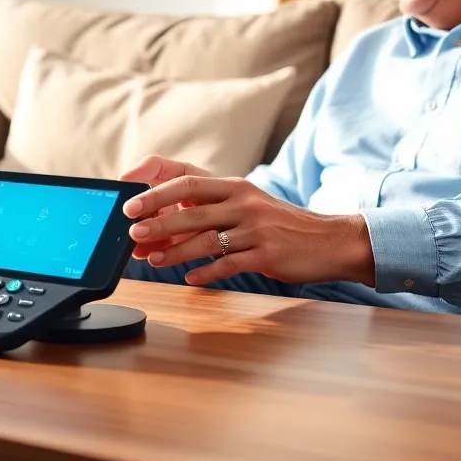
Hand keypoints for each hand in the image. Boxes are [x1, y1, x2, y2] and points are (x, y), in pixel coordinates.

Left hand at [119, 156, 375, 286]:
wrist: (328, 241)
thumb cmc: (281, 225)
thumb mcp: (250, 204)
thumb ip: (215, 206)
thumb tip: (169, 217)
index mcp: (236, 187)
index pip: (189, 182)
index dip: (157, 192)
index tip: (132, 204)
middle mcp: (245, 204)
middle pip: (193, 211)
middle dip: (159, 223)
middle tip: (133, 233)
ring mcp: (256, 230)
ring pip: (207, 240)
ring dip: (176, 251)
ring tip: (153, 260)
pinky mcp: (266, 255)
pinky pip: (229, 265)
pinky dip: (207, 272)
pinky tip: (190, 278)